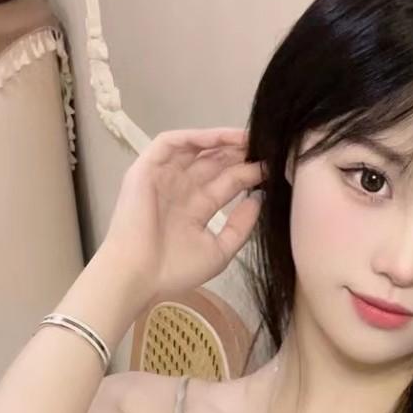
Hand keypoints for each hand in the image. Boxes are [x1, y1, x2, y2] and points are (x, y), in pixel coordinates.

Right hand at [99, 126, 265, 308]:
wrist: (139, 274)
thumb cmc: (175, 269)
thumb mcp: (219, 251)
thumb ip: (240, 226)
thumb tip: (259, 198)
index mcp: (196, 209)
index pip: (226, 183)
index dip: (248, 173)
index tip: (272, 169)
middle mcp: (181, 189)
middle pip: (214, 163)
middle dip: (238, 154)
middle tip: (266, 146)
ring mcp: (164, 176)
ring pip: (196, 149)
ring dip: (221, 141)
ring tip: (248, 137)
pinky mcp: (147, 168)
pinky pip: (172, 143)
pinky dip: (196, 137)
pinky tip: (221, 138)